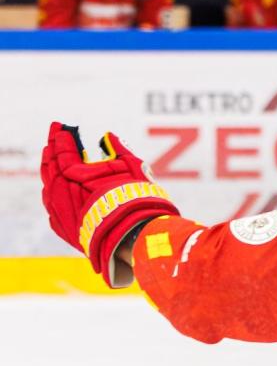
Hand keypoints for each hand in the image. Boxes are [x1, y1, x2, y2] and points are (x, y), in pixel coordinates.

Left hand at [40, 123, 178, 283]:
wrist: (136, 238)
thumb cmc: (138, 201)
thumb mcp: (133, 168)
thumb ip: (118, 150)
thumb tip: (108, 137)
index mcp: (75, 174)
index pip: (63, 151)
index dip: (62, 138)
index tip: (62, 127)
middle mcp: (62, 191)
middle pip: (51, 166)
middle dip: (53, 149)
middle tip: (55, 137)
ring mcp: (59, 210)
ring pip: (48, 185)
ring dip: (50, 169)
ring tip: (52, 158)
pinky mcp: (63, 226)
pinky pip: (51, 204)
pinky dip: (52, 191)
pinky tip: (54, 185)